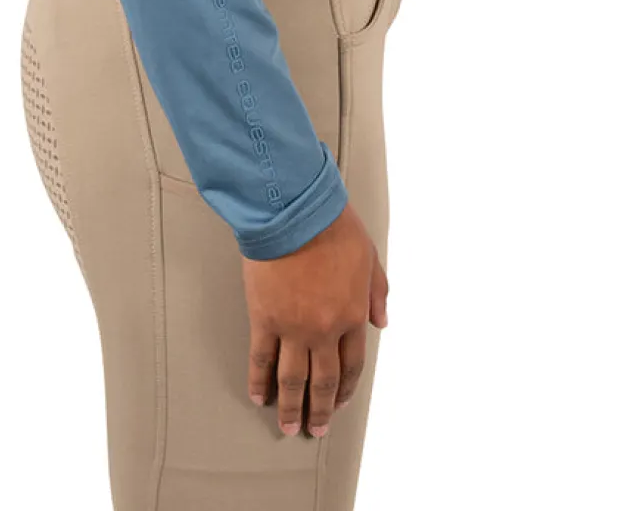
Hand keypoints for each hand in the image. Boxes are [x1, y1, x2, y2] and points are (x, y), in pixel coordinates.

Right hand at [241, 199, 388, 437]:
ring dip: (291, 407)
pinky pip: (262, 358)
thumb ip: (377, 293)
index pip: (352, 365)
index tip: (341, 404)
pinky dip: (260, 380)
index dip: (347, 390)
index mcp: (352, 315)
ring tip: (288, 427)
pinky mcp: (264, 318)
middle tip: (315, 429)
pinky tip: (259, 396)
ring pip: (292, 379)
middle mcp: (325, 330)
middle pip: (323, 382)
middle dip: (320, 410)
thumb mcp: (369, 257)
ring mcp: (293, 327)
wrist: (294, 211)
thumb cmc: (333, 227)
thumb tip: (382, 322)